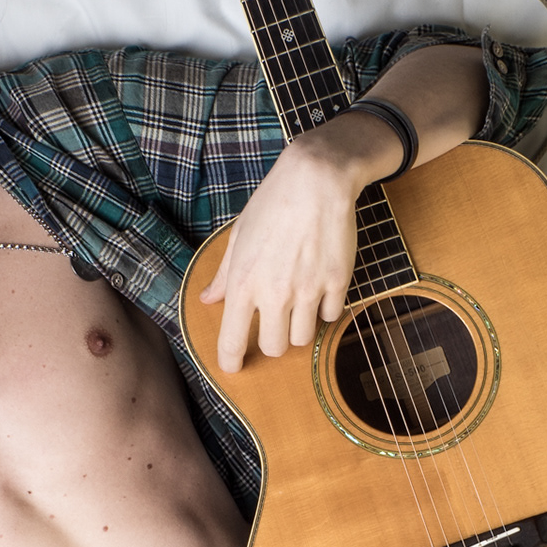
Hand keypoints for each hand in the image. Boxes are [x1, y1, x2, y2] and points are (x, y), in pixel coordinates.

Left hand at [200, 115, 397, 373]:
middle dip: (274, 341)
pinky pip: (331, 316)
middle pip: (275, 348)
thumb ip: (225, 275)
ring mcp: (308, 291)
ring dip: (300, 328)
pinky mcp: (337, 283)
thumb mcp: (239, 236)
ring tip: (299, 305)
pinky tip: (320, 288)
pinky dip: (325, 310)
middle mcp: (275, 293)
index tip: (234, 366)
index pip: (233, 341)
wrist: (316, 180)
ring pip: (304, 339)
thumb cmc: (273, 204)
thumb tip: (209, 300)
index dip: (232, 361)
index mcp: (244, 283)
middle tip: (275, 323)